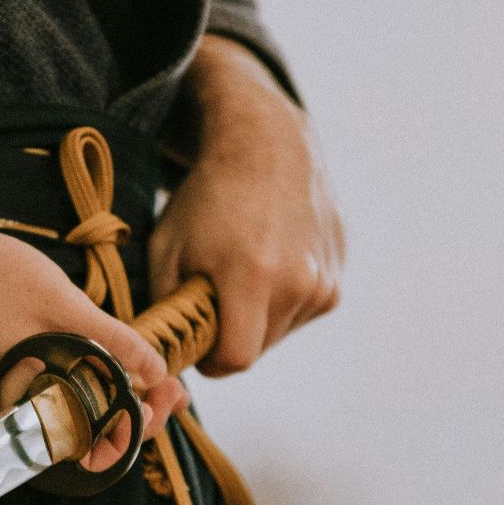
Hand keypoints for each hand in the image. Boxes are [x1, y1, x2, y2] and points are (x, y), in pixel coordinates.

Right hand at [0, 224, 186, 470]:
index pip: (95, 450)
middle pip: (84, 439)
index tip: (166, 400)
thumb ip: (113, 343)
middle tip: (168, 386)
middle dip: (131, 415)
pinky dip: (74, 390)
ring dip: (106, 402)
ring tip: (142, 376)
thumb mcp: (63, 304)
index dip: (138, 430)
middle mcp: (9, 423)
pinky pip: (40, 403)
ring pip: (64, 421)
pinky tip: (97, 366)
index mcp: (27, 413)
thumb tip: (156, 372)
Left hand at [149, 35, 344, 376]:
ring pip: (280, 332)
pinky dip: (281, 299)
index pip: (235, 359)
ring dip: (256, 317)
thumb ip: (167, 309)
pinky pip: (302, 311)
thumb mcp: (167, 247)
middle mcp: (300, 282)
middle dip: (231, 335)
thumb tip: (166, 354)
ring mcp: (325, 279)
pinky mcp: (338, 274)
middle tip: (213, 295)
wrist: (267, 145)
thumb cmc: (207, 196)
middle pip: (258, 348)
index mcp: (253, 275)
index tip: (195, 338)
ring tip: (242, 269)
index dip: (209, 358)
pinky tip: (268, 260)